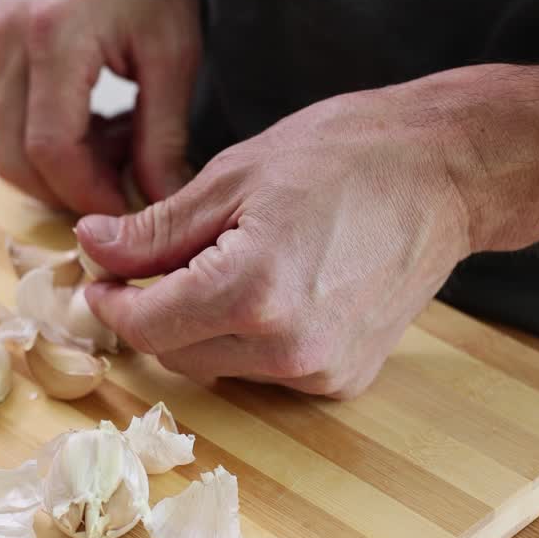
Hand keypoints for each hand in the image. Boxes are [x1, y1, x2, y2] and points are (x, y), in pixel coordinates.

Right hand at [0, 0, 200, 214]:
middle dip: (68, 191)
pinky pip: (8, 116)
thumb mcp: (172, 53)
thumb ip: (163, 135)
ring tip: (117, 145)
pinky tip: (95, 120)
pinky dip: (47, 137)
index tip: (127, 211)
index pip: (50, 151)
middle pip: (14, 160)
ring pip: (6, 144)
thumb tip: (158, 201)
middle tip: (123, 188)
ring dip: (58, 166)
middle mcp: (8, 43)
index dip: (87, 194)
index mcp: (54, 39)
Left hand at [76, 80, 482, 397]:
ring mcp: (321, 371)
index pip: (146, 327)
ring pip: (217, 367)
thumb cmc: (344, 157)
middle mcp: (288, 348)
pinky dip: (246, 340)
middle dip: (152, 313)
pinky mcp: (345, 380)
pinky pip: (264, 372)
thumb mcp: (232, 178)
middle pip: (176, 353)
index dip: (111, 303)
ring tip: (223, 266)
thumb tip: (92, 247)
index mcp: (252, 291)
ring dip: (199, 328)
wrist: (446, 175)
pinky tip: (270, 292)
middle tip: (151, 266)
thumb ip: (155, 229)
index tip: (101, 278)